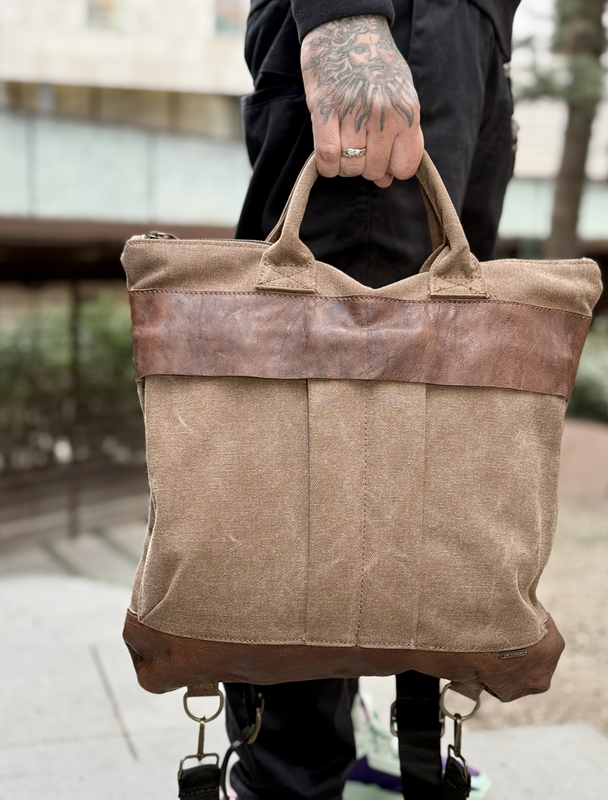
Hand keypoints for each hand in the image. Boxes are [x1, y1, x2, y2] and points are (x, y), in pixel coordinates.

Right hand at [301, 15, 423, 187]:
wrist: (348, 25)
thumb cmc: (376, 64)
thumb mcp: (400, 96)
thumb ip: (399, 139)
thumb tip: (387, 181)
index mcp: (406, 112)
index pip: (404, 167)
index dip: (391, 170)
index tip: (382, 161)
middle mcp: (383, 114)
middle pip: (373, 169)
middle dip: (365, 166)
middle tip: (358, 149)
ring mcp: (354, 112)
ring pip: (349, 166)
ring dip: (344, 164)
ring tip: (343, 146)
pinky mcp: (325, 109)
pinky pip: (327, 157)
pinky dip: (327, 165)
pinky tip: (329, 157)